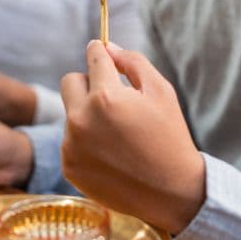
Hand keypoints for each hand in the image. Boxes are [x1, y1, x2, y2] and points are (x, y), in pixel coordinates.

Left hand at [60, 41, 204, 234]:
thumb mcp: (161, 92)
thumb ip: (132, 62)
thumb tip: (107, 47)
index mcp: (105, 97)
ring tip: (118, 135)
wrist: (171, 192)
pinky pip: (70, 140)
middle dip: (88, 82)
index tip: (100, 50)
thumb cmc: (170, 137)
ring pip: (71, 113)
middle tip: (111, 96)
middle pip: (70, 81)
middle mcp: (81, 119)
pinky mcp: (68, 166)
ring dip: (88, 115)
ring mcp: (71, 145)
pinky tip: (111, 154)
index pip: (93, 57)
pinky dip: (86, 142)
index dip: (98, 51)